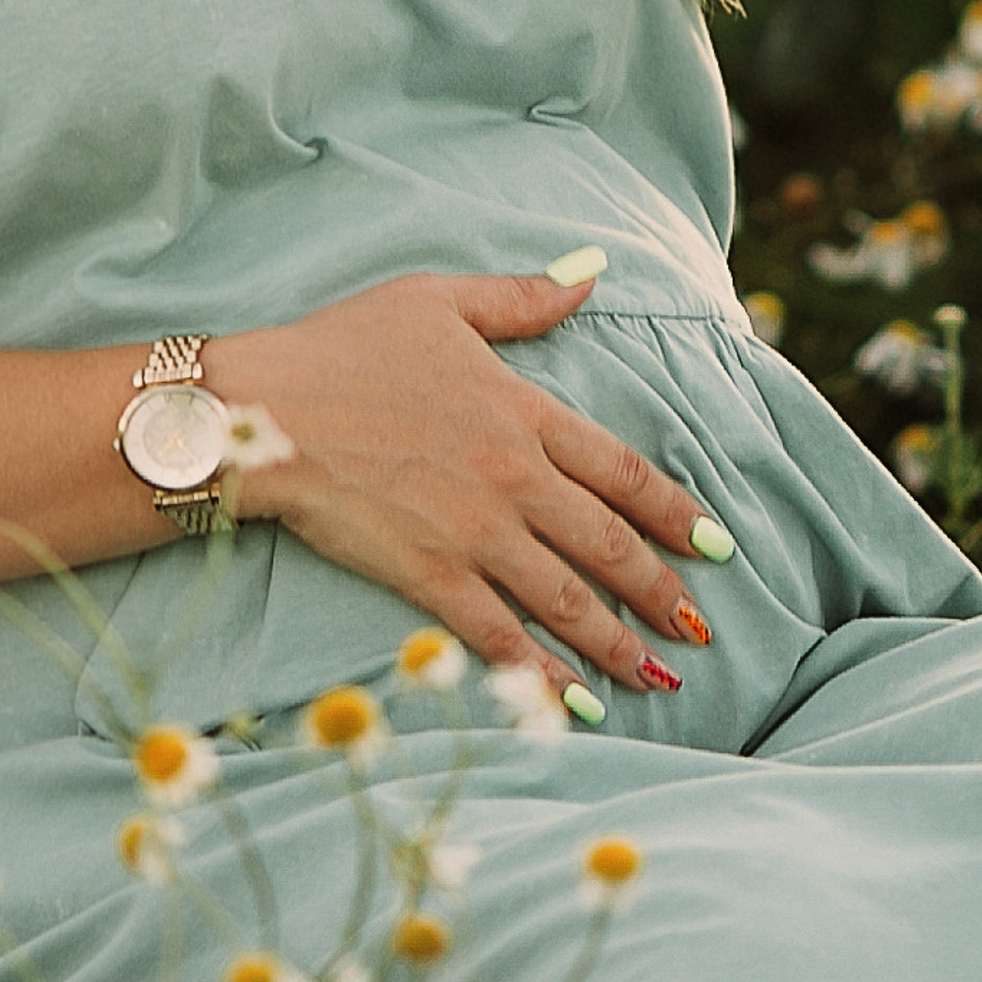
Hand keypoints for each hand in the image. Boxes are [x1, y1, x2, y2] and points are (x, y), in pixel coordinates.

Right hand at [201, 271, 719, 703]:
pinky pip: (500, 636)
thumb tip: (590, 275)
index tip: (713, 544)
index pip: (624, 471)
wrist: (268, 411)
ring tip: (658, 677)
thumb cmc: (345, 347)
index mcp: (524, 412)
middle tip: (698, 629)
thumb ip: (522, 298)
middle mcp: (515, 478)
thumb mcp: (439, 301)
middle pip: (610, 544)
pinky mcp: (430, 577)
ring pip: (568, 599)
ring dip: (618, 643)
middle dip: (661, 591)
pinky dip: (542, 676)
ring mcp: (476, 533)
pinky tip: (572, 706)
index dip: (674, 512)